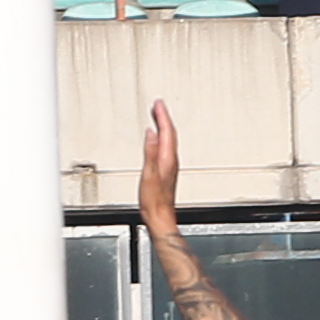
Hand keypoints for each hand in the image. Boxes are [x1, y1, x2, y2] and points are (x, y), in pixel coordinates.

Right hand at [139, 98, 182, 231]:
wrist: (159, 216)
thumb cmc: (154, 200)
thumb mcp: (149, 174)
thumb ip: (150, 152)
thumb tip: (152, 133)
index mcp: (168, 159)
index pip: (167, 132)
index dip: (163, 116)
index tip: (158, 103)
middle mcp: (171, 161)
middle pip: (170, 134)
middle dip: (163, 118)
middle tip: (158, 105)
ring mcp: (169, 166)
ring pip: (168, 140)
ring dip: (163, 127)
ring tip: (157, 117)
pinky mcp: (166, 170)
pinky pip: (165, 148)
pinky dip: (162, 138)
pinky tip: (157, 139)